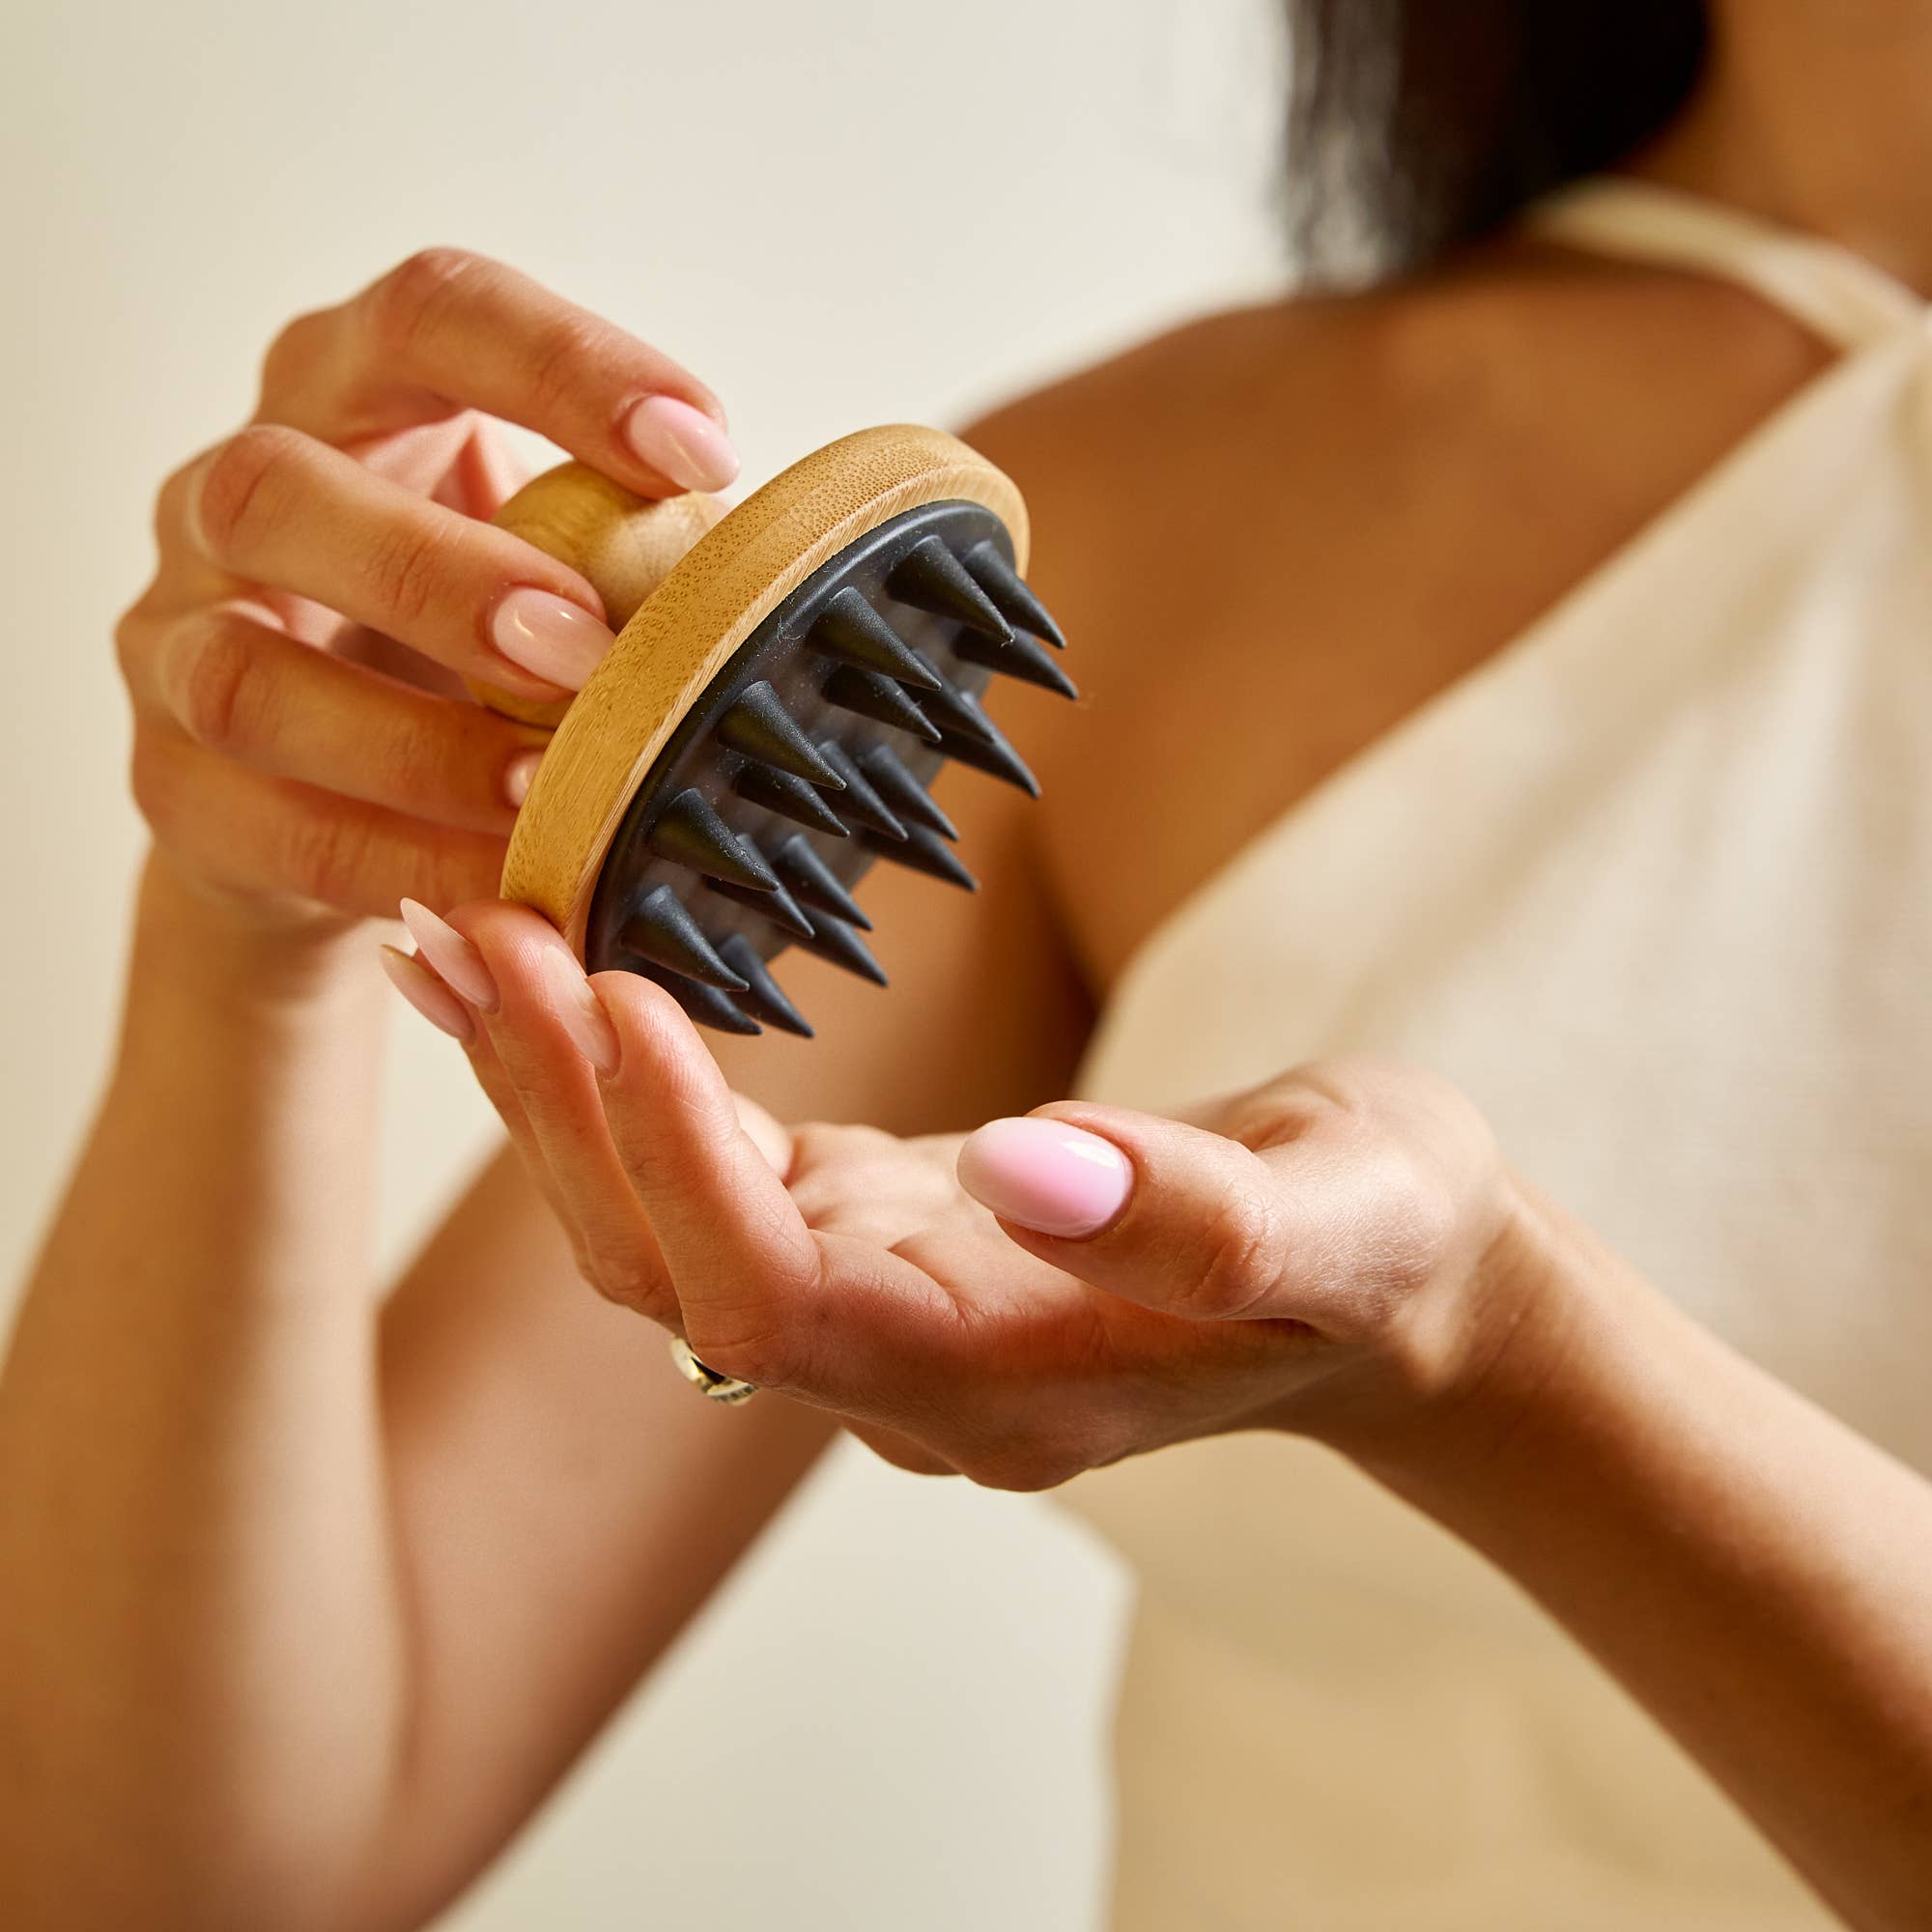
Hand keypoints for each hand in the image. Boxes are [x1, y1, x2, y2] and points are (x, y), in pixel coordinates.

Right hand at [114, 248, 738, 937]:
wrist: (316, 793)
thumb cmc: (463, 646)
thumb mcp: (542, 558)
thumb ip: (627, 548)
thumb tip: (780, 586)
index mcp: (348, 401)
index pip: (430, 318)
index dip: (562, 367)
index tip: (705, 450)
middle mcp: (232, 501)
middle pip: (281, 488)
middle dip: (443, 571)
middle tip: (587, 645)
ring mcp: (175, 642)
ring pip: (247, 677)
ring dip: (413, 743)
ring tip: (551, 791)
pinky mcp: (172, 786)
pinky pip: (269, 828)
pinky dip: (396, 864)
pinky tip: (505, 887)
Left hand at [387, 900, 1541, 1487]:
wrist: (1386, 1282)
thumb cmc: (1381, 1241)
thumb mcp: (1345, 1215)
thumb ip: (1204, 1219)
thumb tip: (1032, 1168)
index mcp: (1002, 1381)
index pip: (777, 1307)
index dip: (678, 1168)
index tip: (617, 992)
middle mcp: (905, 1369)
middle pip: (673, 1273)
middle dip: (566, 1111)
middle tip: (474, 927)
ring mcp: (879, 1308)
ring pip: (660, 1230)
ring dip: (558, 1090)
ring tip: (464, 930)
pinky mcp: (875, 1232)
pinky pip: (705, 1175)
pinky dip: (619, 1080)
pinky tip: (555, 973)